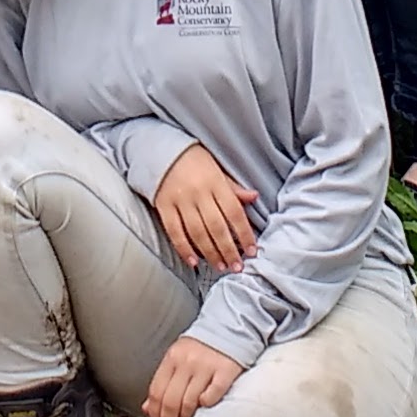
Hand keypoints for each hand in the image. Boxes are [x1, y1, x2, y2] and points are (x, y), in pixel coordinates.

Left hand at [141, 335, 243, 416]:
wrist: (229, 328)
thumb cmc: (201, 347)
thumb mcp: (177, 358)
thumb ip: (162, 382)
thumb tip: (148, 407)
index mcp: (172, 357)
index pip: (157, 391)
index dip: (155, 412)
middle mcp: (187, 361)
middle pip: (171, 399)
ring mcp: (206, 366)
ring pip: (189, 401)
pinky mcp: (225, 371)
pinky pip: (212, 395)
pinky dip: (206, 404)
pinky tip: (204, 405)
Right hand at [151, 143, 260, 273]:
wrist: (162, 149)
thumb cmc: (195, 161)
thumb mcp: (218, 169)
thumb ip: (234, 188)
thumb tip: (254, 197)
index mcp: (216, 182)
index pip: (234, 212)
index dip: (244, 234)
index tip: (252, 251)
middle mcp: (199, 192)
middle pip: (217, 227)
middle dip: (229, 250)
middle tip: (237, 266)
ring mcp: (180, 200)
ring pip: (197, 232)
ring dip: (210, 253)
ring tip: (221, 266)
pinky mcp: (164, 206)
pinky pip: (174, 231)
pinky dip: (184, 248)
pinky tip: (193, 261)